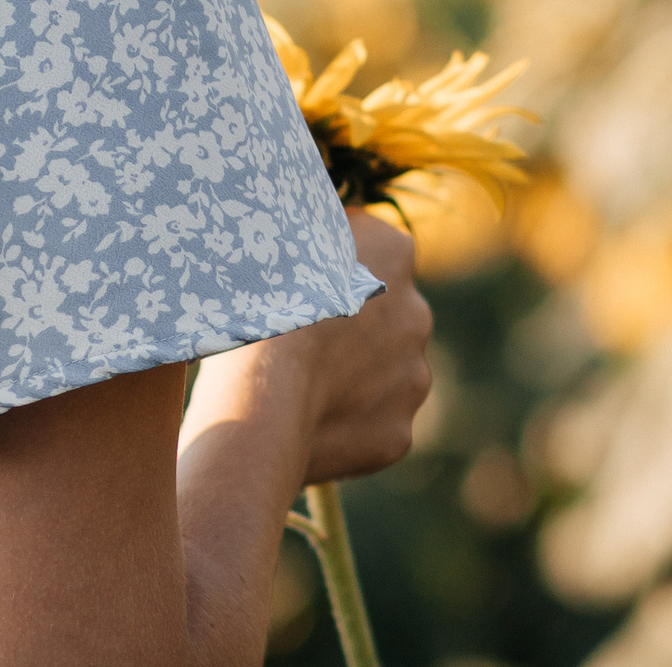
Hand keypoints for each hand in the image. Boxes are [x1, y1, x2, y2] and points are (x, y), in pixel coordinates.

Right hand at [187, 209, 433, 485]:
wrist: (262, 404)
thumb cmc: (255, 313)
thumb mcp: (273, 245)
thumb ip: (305, 238)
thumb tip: (303, 238)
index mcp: (390, 252)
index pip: (369, 248)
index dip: (329, 269)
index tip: (295, 286)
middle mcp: (416, 311)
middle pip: (382, 314)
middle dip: (349, 328)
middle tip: (293, 344)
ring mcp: (413, 376)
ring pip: (383, 372)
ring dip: (352, 378)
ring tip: (296, 391)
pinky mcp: (399, 433)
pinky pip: (372, 424)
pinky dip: (345, 427)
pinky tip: (306, 428)